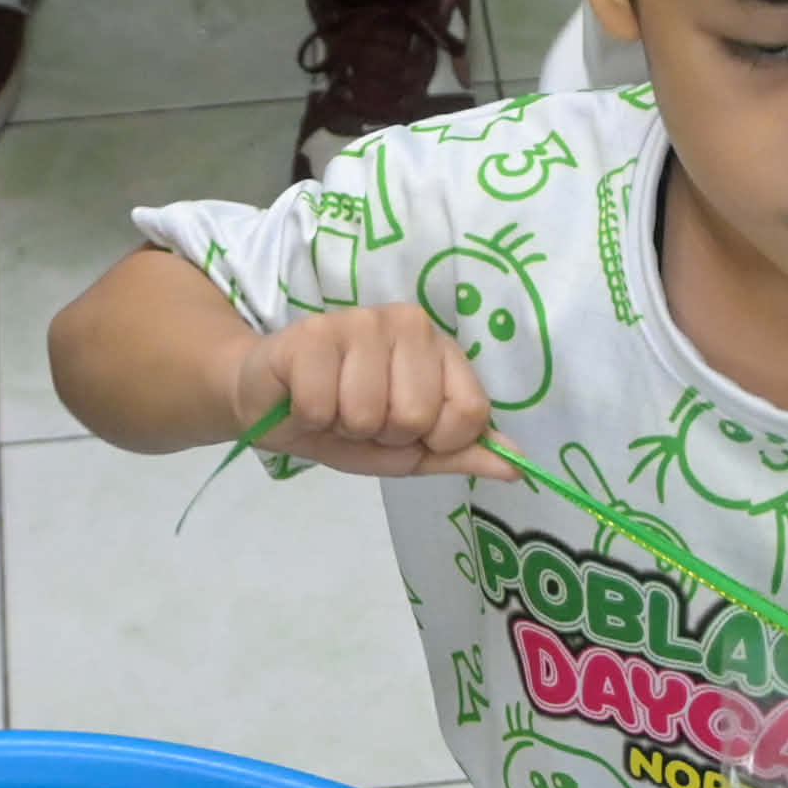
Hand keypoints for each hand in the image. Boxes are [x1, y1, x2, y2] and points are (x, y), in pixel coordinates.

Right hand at [236, 306, 516, 481]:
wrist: (269, 404)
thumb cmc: (345, 423)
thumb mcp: (411, 450)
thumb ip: (462, 454)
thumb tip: (518, 467)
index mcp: (442, 348)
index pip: (470, 412)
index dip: (435, 441)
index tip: (407, 433)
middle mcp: (409, 323)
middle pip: (419, 415)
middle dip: (383, 435)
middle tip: (360, 420)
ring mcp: (360, 321)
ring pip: (369, 413)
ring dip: (343, 427)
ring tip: (332, 407)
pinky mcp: (312, 332)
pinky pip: (323, 405)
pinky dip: (310, 419)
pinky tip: (303, 398)